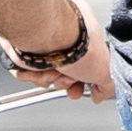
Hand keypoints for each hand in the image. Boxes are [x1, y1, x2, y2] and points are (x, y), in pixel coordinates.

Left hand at [1, 0, 115, 103]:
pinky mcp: (25, 49)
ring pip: (45, 75)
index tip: (81, 88)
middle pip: (64, 73)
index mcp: (85, 35)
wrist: (46, 37)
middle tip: (66, 78)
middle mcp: (64, 37)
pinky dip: (32, 75)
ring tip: (53, 69)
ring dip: (49, 78)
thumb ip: (107, 84)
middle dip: (65, 82)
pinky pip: (28, 72)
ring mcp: (44, 44)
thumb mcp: (106, 69)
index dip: (83, 82)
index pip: (86, 65)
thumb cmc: (75, 44)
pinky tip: (38, 68)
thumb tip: (100, 95)